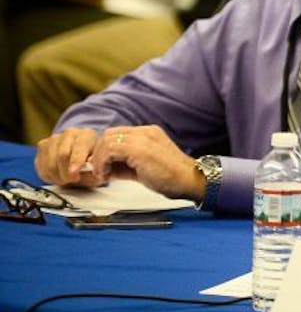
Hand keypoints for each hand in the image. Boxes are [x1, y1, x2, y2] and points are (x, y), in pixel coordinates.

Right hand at [35, 127, 104, 186]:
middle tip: (72, 180)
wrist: (79, 151)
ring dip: (57, 177)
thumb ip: (97, 170)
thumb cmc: (91, 159)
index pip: (80, 146)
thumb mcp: (99, 164)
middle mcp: (69, 133)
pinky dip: (49, 176)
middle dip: (66, 173)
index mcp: (86, 135)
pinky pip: (41, 166)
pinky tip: (58, 176)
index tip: (74, 173)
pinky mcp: (42, 147)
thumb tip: (95, 177)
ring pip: (50, 163)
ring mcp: (53, 139)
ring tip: (66, 180)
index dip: (76, 161)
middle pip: (62, 155)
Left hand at [85, 126, 205, 200]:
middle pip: (109, 134)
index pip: (117, 135)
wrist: (189, 180)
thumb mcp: (144, 168)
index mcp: (149, 134)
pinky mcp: (139, 148)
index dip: (105, 152)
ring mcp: (143, 137)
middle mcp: (145, 131)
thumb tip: (106, 169)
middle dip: (99, 154)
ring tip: (102, 175)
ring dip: (99, 159)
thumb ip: (126, 164)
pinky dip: (102, 163)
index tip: (103, 168)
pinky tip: (106, 175)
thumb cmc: (172, 177)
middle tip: (100, 172)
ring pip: (106, 139)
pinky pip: (109, 149)